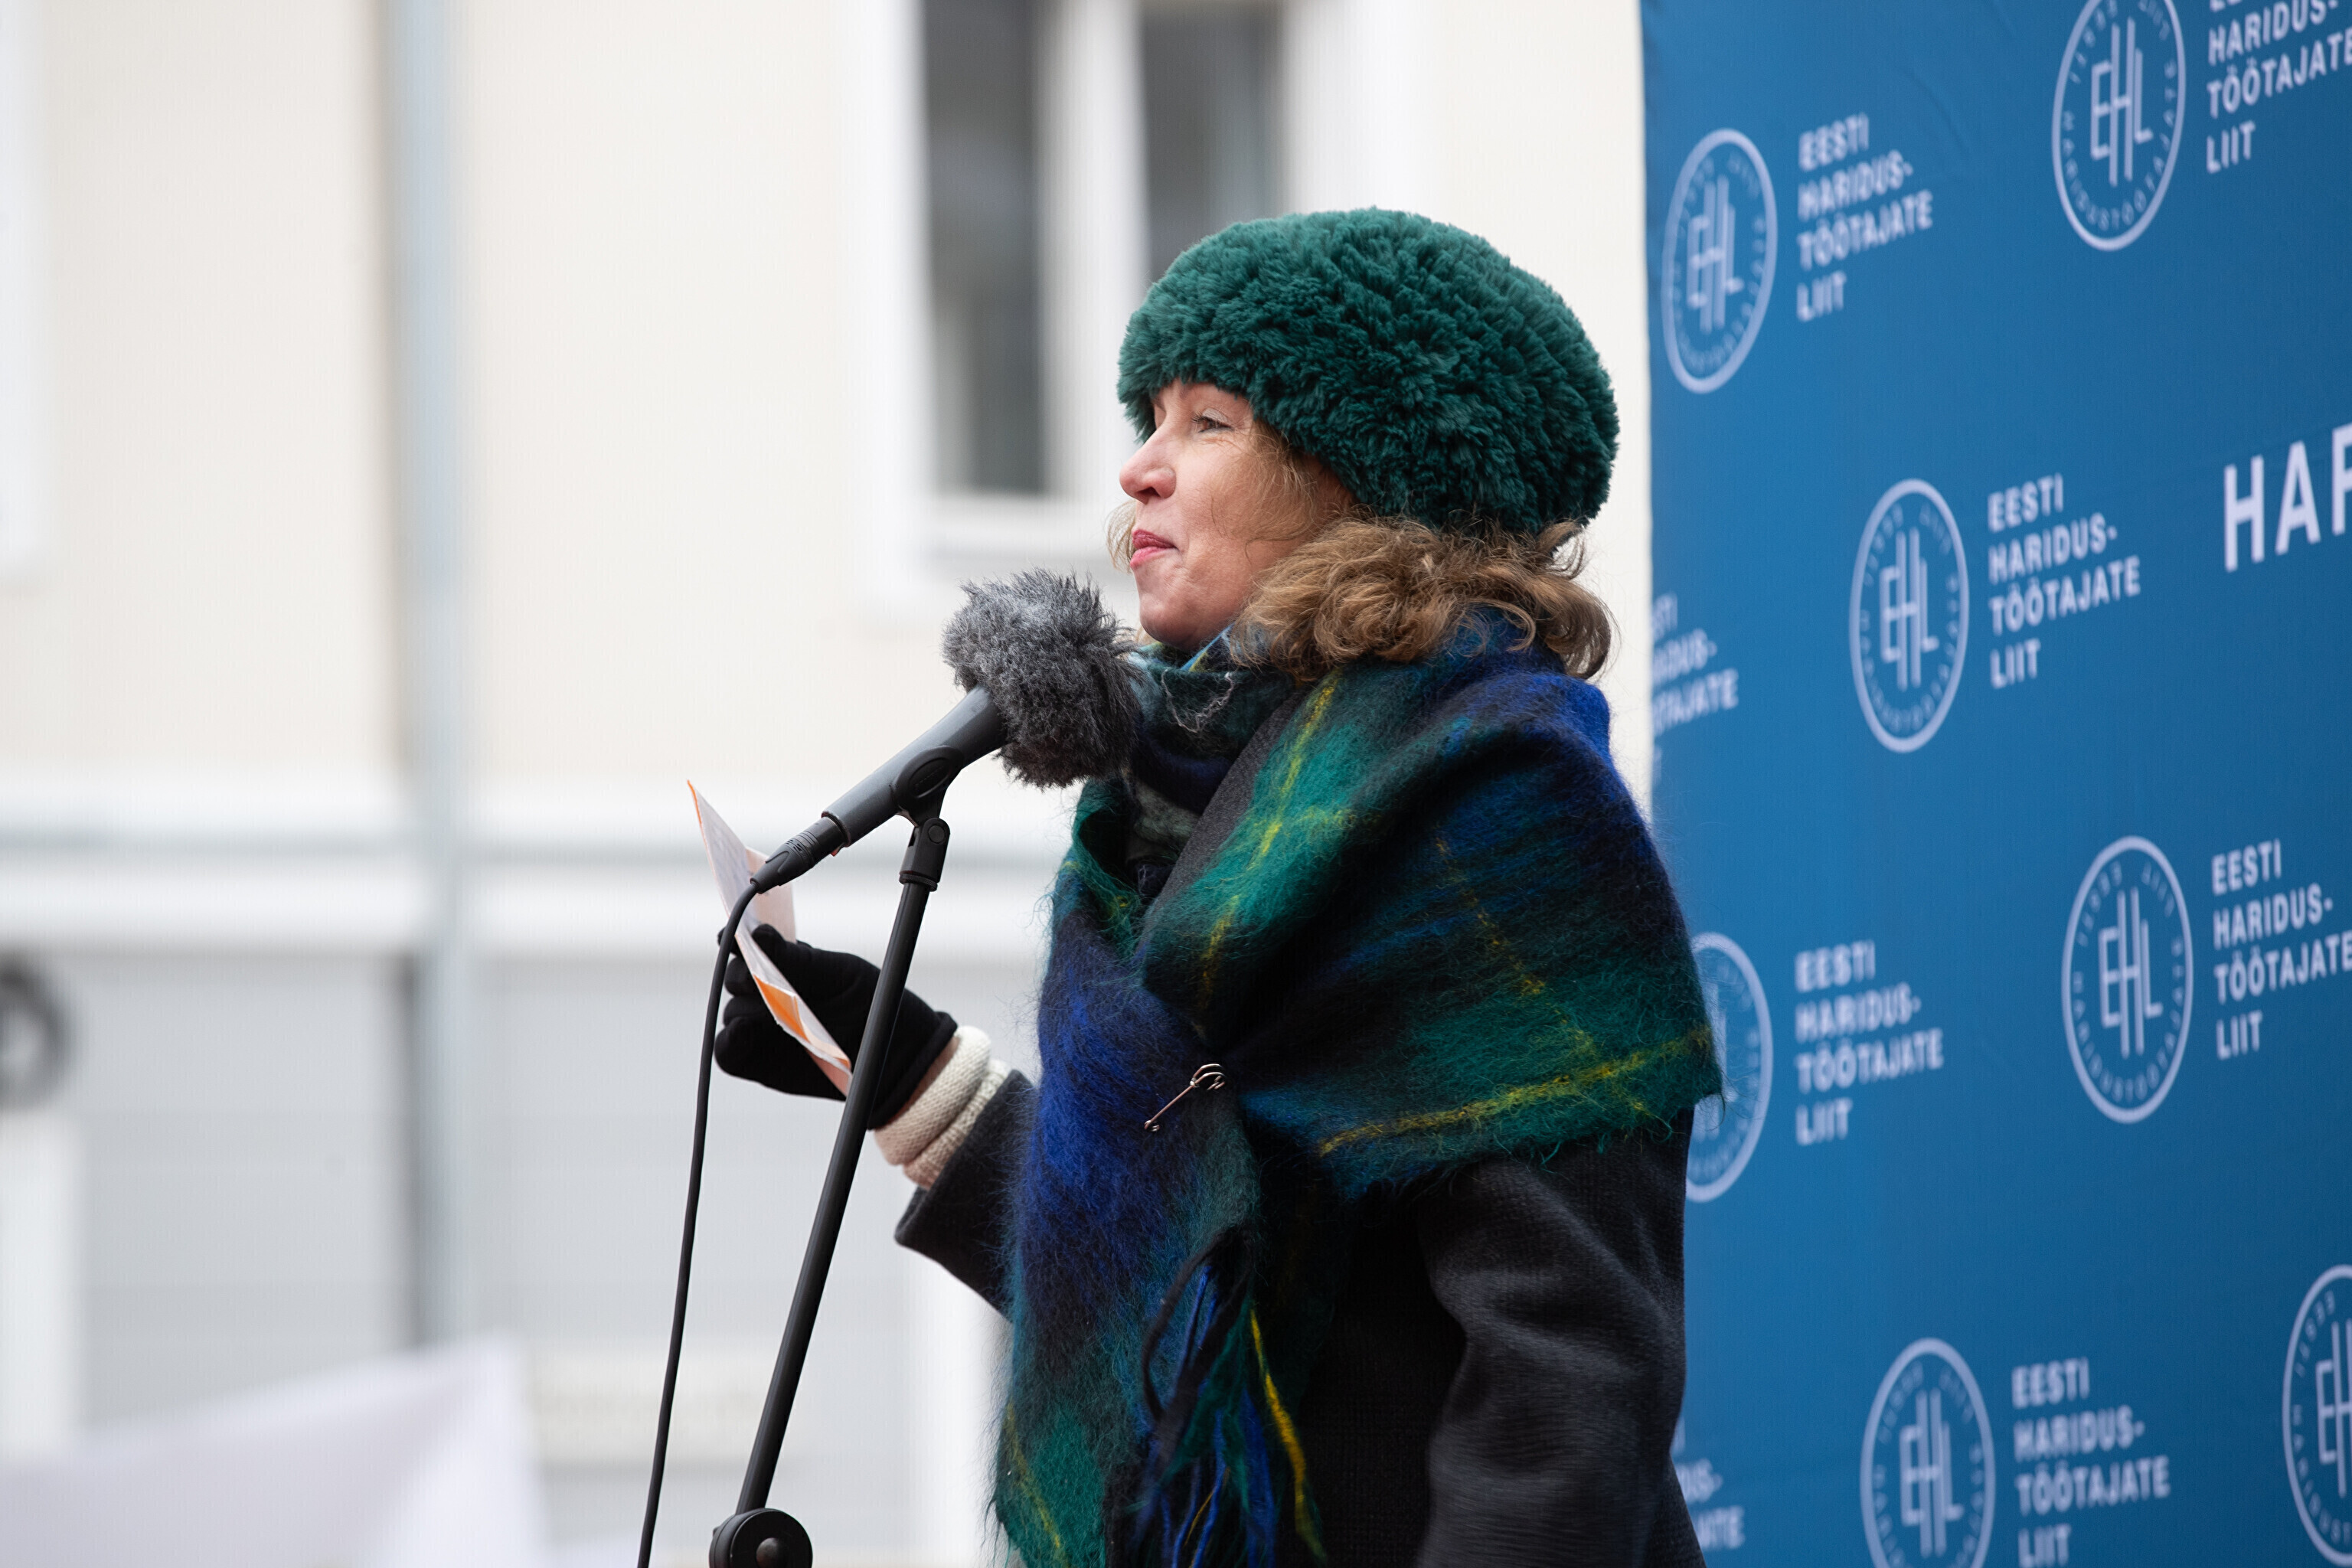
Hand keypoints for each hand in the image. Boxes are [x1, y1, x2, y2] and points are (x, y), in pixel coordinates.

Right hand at [714, 926, 958, 1126]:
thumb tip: (756, 934)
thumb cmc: (867, 1003)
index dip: (734, 939)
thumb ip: (796, 960)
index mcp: (783, 964)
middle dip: (744, 976)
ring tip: (782, 1016)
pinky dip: (729, 1040)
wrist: (888, 1051)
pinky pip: (726, 1051)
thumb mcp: (836, 973)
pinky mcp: (755, 1060)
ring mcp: (757, 1027)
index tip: (730, 936)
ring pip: (731, 1011)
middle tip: (764, 981)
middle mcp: (765, 992)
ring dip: (748, 1010)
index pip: (746, 947)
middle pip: (733, 978)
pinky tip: (746, 1032)